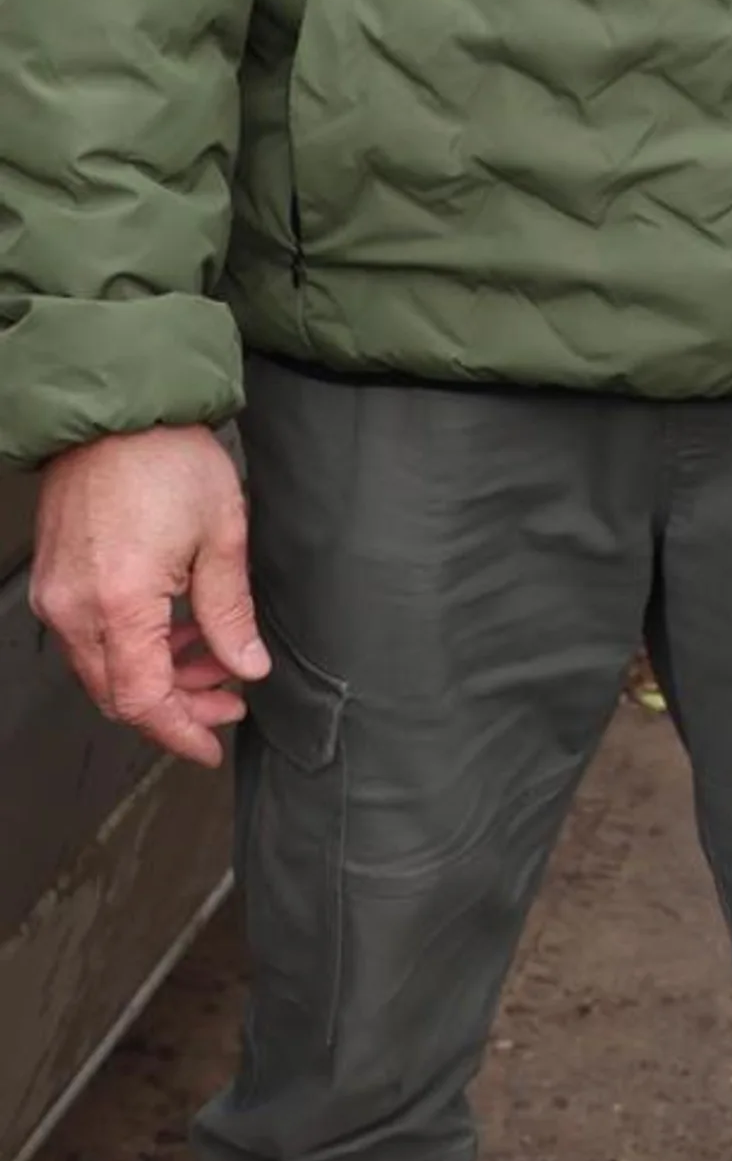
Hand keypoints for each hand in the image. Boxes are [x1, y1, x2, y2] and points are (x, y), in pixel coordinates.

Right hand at [31, 425, 269, 768]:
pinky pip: (91, 639)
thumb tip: (248, 665)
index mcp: (119, 604)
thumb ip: (230, 612)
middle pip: (118, 693)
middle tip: (229, 699)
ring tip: (216, 660)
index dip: (178, 730)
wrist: (116, 416)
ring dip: (159, 675)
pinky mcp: (54, 582)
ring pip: (104, 669)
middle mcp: (74, 609)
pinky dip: (135, 647)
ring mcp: (56, 597)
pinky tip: (178, 632)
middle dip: (177, 706)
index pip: (142, 700)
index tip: (210, 745)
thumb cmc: (168, 462)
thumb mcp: (223, 537)